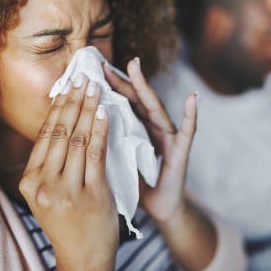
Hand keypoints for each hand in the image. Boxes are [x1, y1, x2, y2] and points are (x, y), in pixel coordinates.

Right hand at [19, 77, 117, 270]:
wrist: (84, 258)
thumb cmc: (67, 222)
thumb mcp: (47, 195)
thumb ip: (50, 165)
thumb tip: (60, 125)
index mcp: (30, 181)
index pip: (45, 134)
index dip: (58, 106)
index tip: (68, 86)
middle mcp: (43, 184)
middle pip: (60, 132)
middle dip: (73, 100)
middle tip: (84, 77)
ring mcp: (66, 190)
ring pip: (78, 139)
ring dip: (88, 109)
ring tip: (95, 88)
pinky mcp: (91, 195)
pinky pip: (96, 154)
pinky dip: (100, 129)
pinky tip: (105, 112)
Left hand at [104, 59, 217, 270]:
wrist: (159, 206)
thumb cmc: (136, 183)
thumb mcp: (116, 160)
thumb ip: (106, 143)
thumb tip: (77, 129)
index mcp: (135, 129)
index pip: (120, 103)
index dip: (106, 87)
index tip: (89, 72)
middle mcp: (152, 128)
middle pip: (134, 100)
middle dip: (120, 80)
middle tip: (103, 64)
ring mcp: (168, 136)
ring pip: (155, 107)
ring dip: (146, 87)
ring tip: (136, 66)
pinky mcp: (181, 150)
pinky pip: (188, 130)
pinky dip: (191, 115)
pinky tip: (192, 99)